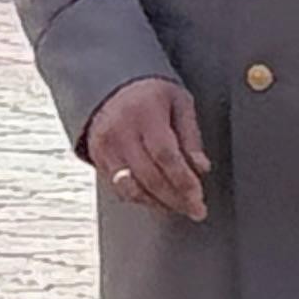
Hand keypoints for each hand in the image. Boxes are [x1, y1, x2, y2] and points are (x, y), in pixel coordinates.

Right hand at [81, 77, 209, 222]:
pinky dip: (141, 199)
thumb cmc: (151, 95)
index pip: (165, 155)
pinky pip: (119, 188)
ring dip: (159, 203)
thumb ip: (191, 135)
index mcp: (144, 113)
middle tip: (196, 210)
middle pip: (149, 176)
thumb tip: (201, 167)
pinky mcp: (97, 159)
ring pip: (132, 188)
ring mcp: (105, 147)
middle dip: (176, 198)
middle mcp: (120, 131)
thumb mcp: (179, 103)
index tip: (199, 197)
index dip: (183, 180)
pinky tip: (158, 200)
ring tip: (179, 207)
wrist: (111, 88)